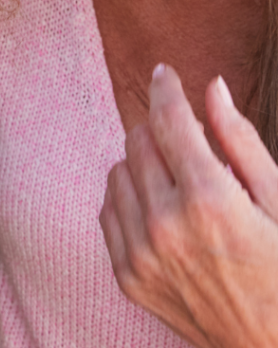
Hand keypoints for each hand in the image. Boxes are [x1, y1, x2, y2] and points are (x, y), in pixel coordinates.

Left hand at [100, 63, 277, 347]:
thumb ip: (240, 141)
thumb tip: (213, 87)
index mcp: (209, 201)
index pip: (169, 121)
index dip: (166, 88)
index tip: (165, 72)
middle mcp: (167, 225)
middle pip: (139, 141)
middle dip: (162, 131)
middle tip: (189, 146)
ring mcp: (142, 254)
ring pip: (119, 171)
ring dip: (144, 165)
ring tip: (180, 184)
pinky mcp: (128, 276)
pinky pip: (109, 210)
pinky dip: (130, 198)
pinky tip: (161, 209)